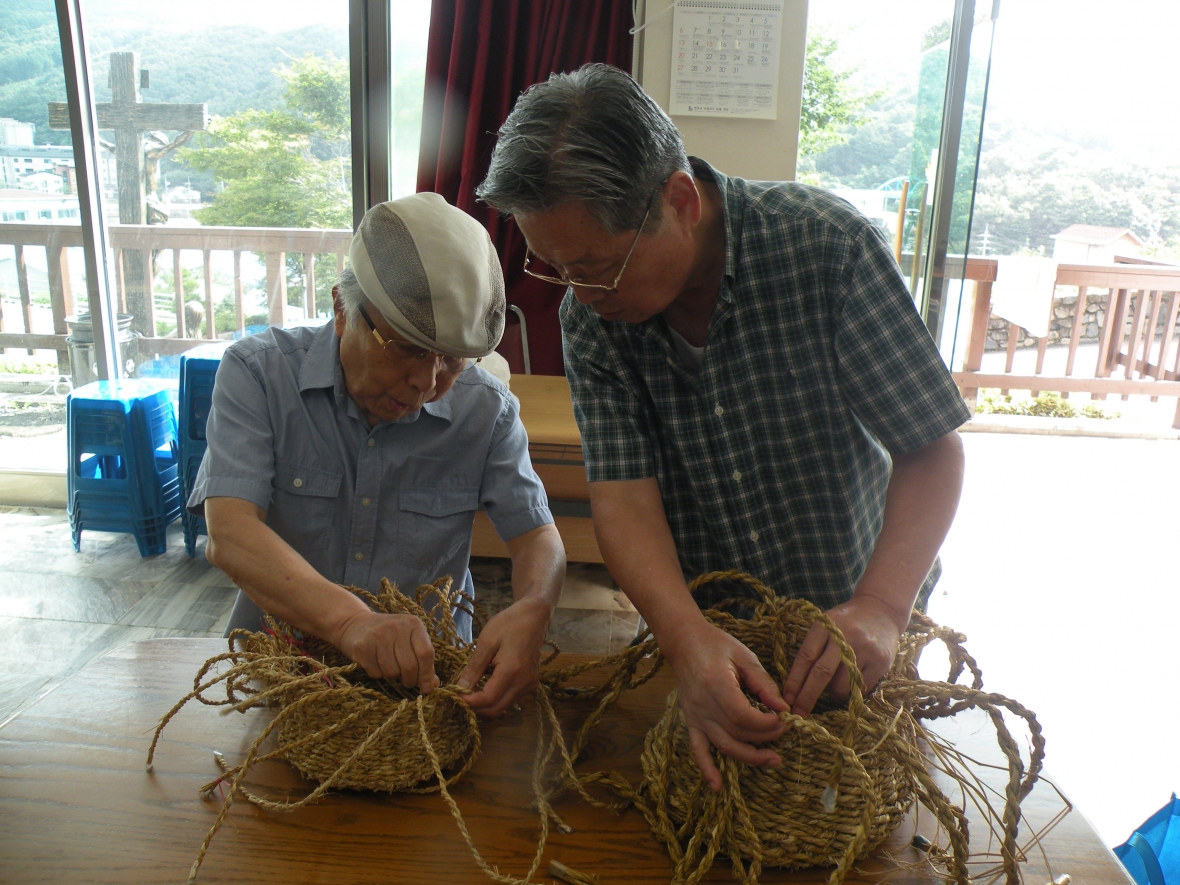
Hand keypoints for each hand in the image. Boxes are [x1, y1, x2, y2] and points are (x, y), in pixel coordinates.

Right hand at [334, 610, 438, 693]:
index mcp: (413, 624)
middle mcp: (396, 627)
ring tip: (391, 667)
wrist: (355, 624)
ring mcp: (378, 635)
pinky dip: (378, 674)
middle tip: (407, 681)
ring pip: (392, 672)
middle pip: (410, 666)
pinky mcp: (362, 646)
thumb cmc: (389, 635)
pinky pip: (376, 673)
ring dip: (393, 677)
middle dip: (410, 680)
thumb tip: (433, 685)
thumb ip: (423, 660)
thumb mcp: (409, 640)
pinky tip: (376, 663)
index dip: (427, 674)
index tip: (427, 688)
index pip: (426, 653)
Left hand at [455, 596, 550, 716]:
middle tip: (461, 694)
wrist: (534, 616)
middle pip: (496, 710)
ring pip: (503, 707)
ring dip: (486, 703)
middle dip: (476, 707)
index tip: (454, 692)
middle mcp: (524, 683)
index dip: (468, 701)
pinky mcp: (531, 683)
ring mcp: (530, 684)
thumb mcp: (486, 641)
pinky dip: (496, 697)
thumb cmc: (509, 623)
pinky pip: (511, 699)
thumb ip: (474, 667)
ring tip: (472, 689)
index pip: (487, 699)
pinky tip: (487, 683)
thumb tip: (460, 687)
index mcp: (512, 671)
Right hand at [662, 619, 788, 791]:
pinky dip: (707, 769)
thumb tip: (783, 707)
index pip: (744, 717)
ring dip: (749, 758)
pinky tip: (718, 787)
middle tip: (784, 731)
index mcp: (716, 685)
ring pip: (724, 746)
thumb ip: (763, 683)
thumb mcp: (744, 656)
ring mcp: (695, 716)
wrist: (683, 642)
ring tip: (773, 760)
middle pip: (738, 733)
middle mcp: (703, 705)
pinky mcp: (691, 721)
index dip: (767, 724)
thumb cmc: (716, 644)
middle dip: (766, 738)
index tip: (784, 719)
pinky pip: (698, 750)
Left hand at [782, 595, 902, 716]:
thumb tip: (797, 686)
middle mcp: (846, 636)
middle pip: (821, 674)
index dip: (794, 681)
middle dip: (807, 697)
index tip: (786, 699)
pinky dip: (851, 690)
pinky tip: (853, 679)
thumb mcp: (826, 625)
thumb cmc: (846, 621)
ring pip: (841, 686)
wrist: (881, 610)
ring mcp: (865, 649)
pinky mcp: (881, 662)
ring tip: (836, 681)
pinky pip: (859, 689)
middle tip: (798, 714)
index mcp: (826, 625)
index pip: (805, 657)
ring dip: (832, 692)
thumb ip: (813, 648)